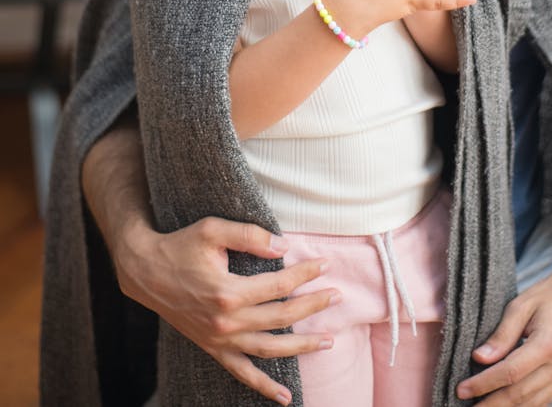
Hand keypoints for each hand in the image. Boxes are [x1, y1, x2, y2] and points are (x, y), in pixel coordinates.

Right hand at [116, 215, 339, 405]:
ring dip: (301, 346)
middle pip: (281, 316)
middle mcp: (226, 322)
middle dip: (313, 306)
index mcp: (229, 292)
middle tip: (338, 296)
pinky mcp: (213, 349)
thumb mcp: (213, 230)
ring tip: (328, 340)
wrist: (145, 272)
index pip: (279, 285)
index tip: (325, 263)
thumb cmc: (180, 246)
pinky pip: (242, 374)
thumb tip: (284, 247)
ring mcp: (220, 340)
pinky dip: (264, 387)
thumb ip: (250, 236)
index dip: (306, 273)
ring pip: (269, 349)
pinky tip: (286, 398)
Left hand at [455, 260, 551, 405]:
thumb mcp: (520, 305)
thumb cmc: (549, 294)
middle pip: (520, 394)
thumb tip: (479, 358)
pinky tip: (504, 404)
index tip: (462, 389)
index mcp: (549, 343)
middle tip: (467, 406)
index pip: (510, 372)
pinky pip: (542, 400)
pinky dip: (522, 406)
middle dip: (491, 404)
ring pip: (532, 403)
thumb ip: (501, 335)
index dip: (484, 384)